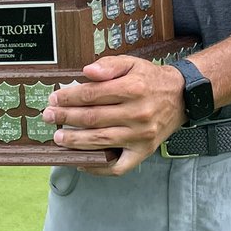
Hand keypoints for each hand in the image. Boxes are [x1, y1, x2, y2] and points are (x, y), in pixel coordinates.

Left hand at [42, 56, 185, 175]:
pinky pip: (118, 166)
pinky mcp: (144, 151)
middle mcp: (138, 113)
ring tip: (58, 138)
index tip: (55, 98)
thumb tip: (87, 72)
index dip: (69, 97)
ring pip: (101, 141)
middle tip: (49, 117)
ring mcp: (141, 135)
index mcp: (133, 88)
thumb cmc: (151, 79)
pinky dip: (98, 167)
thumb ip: (109, 65)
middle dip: (66, 117)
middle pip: (93, 118)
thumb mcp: (132, 63)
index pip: (92, 94)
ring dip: (75, 141)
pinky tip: (82, 162)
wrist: (181, 96)